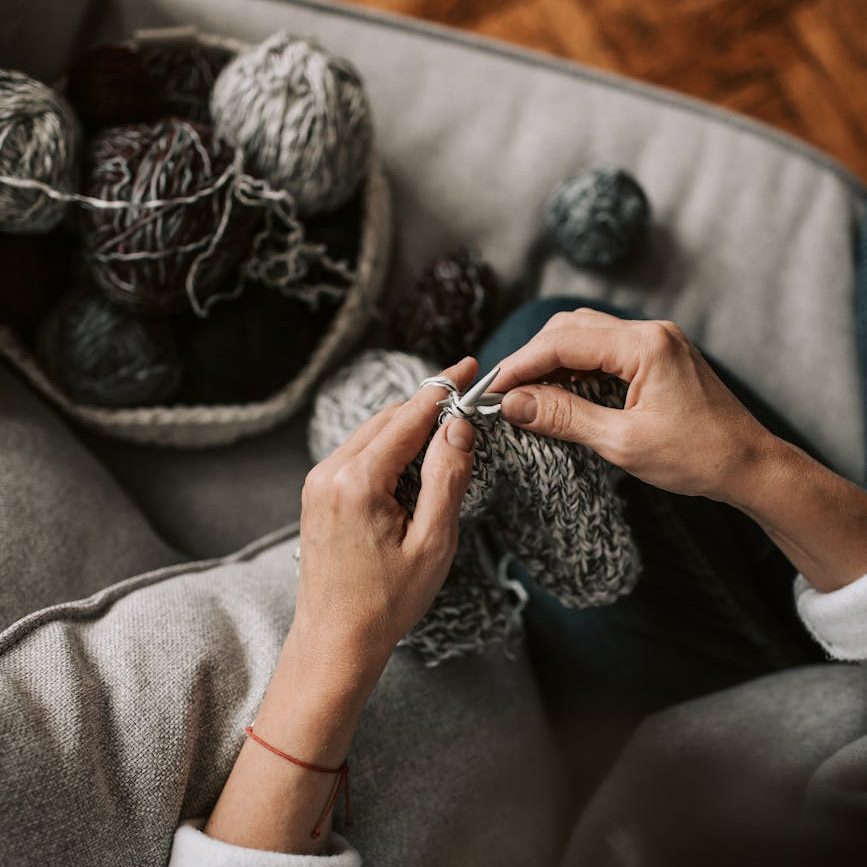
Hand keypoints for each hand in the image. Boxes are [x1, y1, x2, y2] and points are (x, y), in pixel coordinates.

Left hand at [294, 355, 477, 678]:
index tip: (469, 367)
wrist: (335, 640)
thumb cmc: (387, 601)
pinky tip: (413, 456)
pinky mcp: (317, 493)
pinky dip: (388, 444)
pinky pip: (357, 452)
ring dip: (408, 424)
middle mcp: (329, 472)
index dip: (443, 388)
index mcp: (358, 481)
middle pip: (388, 418)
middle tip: (465, 397)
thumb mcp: (433, 542)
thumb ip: (447, 477)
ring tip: (446, 427)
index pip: (408, 416)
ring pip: (372, 432)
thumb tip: (459, 425)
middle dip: (428, 404)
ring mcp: (318, 481)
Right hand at [493, 307, 773, 503]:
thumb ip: (564, 417)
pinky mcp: (657, 356)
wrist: (751, 466)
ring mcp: (656, 342)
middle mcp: (650, 332)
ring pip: (585, 336)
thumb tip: (513, 404)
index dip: (520, 364)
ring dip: (551, 361)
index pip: (563, 342)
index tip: (491, 388)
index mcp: (645, 346)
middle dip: (532, 358)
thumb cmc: (697, 457)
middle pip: (570, 329)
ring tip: (526, 395)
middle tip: (503, 393)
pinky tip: (560, 393)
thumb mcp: (622, 442)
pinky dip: (575, 368)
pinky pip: (604, 351)